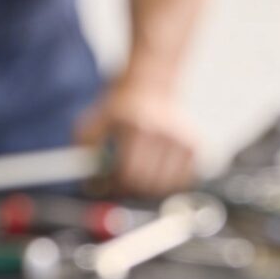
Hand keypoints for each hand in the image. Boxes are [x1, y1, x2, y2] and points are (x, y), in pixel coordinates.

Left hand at [75, 78, 200, 196]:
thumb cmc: (117, 112)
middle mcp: (163, 133)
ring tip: (138, 175)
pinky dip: (168, 184)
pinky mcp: (194, 145)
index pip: (128, 173)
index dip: (115, 186)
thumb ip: (85, 156)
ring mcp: (181, 140)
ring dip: (148, 189)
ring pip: (164, 187)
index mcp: (137, 127)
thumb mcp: (92, 125)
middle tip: (122, 185)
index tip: (108, 186)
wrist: (149, 87)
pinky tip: (157, 171)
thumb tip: (91, 188)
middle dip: (130, 191)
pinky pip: (181, 182)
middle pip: (146, 183)